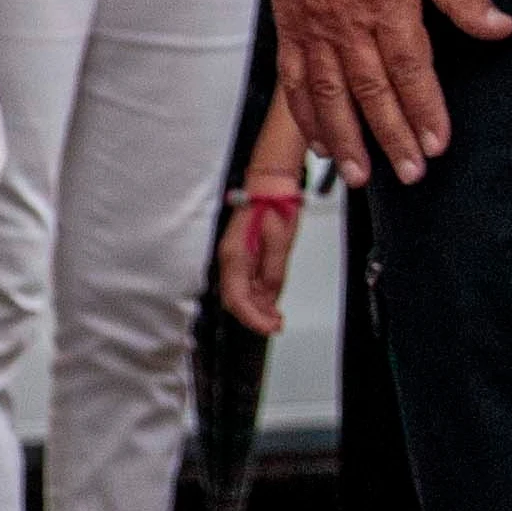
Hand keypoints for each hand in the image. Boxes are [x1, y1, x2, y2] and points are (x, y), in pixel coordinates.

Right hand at [213, 181, 304, 334]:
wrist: (271, 183)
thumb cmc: (275, 204)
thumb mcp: (281, 241)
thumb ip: (274, 272)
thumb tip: (270, 298)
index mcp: (235, 256)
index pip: (238, 298)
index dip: (253, 318)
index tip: (271, 328)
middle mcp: (230, 259)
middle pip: (235, 299)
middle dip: (255, 317)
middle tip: (276, 326)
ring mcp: (234, 257)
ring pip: (240, 293)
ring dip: (257, 308)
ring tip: (276, 318)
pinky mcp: (242, 255)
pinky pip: (245, 282)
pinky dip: (258, 296)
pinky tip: (270, 302)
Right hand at [269, 0, 511, 182]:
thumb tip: (501, 28)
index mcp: (387, 4)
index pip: (411, 71)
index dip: (426, 111)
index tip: (438, 144)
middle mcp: (346, 24)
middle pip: (371, 93)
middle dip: (392, 138)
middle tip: (410, 174)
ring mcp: (313, 28)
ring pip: (329, 97)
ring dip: (346, 140)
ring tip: (361, 175)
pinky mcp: (290, 27)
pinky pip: (296, 83)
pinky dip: (307, 116)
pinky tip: (321, 141)